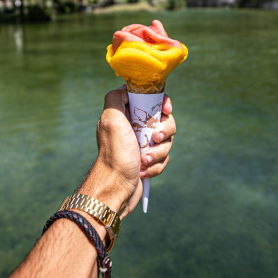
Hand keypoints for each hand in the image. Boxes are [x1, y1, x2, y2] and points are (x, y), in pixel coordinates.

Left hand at [80, 86, 176, 217]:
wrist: (115, 188)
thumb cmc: (115, 154)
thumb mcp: (111, 119)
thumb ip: (115, 98)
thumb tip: (126, 89)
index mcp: (126, 115)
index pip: (151, 100)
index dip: (162, 102)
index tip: (165, 109)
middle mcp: (134, 128)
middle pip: (164, 120)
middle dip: (164, 130)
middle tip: (155, 138)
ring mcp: (142, 145)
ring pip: (166, 141)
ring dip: (158, 152)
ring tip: (144, 160)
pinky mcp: (148, 161)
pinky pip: (164, 158)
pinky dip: (156, 166)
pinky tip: (143, 171)